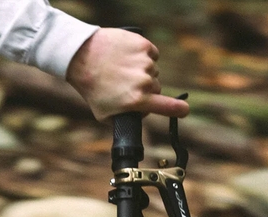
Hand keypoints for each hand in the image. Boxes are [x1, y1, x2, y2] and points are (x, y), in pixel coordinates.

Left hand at [66, 28, 189, 121]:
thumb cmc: (92, 89)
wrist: (82, 57)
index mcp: (137, 100)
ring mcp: (145, 62)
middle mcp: (144, 82)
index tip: (185, 111)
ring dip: (143, 73)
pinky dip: (144, 57)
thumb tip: (136, 120)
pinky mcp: (143, 45)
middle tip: (127, 87)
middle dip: (146, 91)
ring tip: (123, 71)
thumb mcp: (105, 114)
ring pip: (153, 71)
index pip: (167, 107)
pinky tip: (129, 59)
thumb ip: (123, 119)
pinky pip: (151, 54)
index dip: (178, 110)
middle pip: (156, 89)